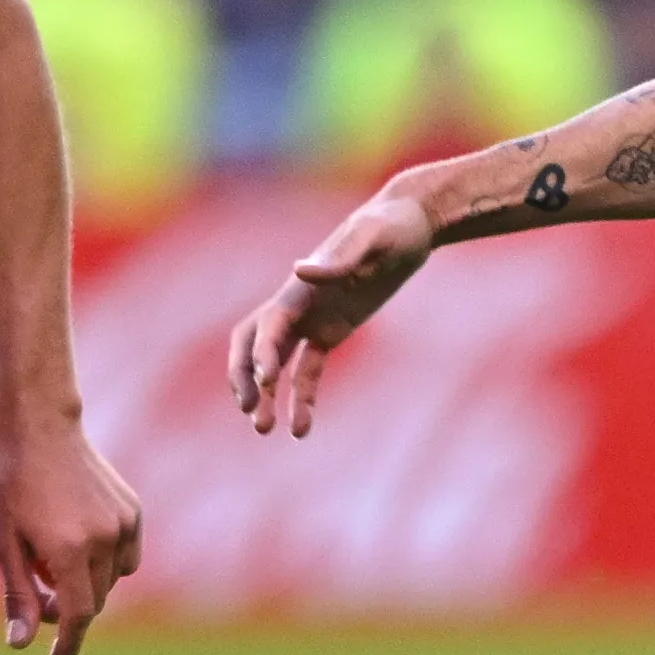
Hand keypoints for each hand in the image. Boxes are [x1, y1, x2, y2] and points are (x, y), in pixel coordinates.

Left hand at [0, 409, 143, 654]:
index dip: (68, 644)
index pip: (78, 615)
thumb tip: (21, 644)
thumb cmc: (12, 487)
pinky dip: (105, 564)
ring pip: (111, 582)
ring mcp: (124, 524)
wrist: (39, 429)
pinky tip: (80, 542)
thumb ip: (18, 596)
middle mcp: (104, 539)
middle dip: (68, 610)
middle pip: (94, 601)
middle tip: (39, 596)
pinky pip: (126, 558)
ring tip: (53, 560)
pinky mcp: (133, 512)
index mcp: (69, 549)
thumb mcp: (4, 544)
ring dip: (86, 586)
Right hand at [227, 185, 435, 436]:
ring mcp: (312, 319)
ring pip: (276, 363)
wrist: (409, 225)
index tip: (268, 383)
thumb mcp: (371, 238)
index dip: (262, 354)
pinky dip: (301, 397)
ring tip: (266, 429)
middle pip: (254, 345)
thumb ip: (339, 258)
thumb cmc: (390, 227)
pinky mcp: (331, 331)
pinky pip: (307, 370)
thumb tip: (298, 271)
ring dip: (266, 396)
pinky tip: (301, 428)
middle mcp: (297, 305)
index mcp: (300, 288)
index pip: (268, 326)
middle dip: (245, 377)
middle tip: (251, 412)